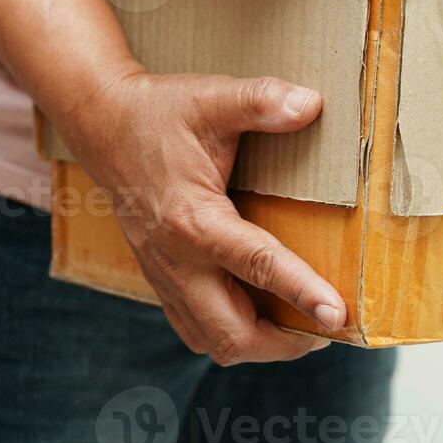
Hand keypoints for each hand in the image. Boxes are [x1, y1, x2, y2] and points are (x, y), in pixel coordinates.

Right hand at [59, 67, 345, 364]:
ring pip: (213, 341)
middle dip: (286, 342)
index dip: (302, 291)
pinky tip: (261, 314)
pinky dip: (233, 333)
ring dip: (260, 344)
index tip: (338, 314)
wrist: (104, 125)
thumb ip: (261, 100)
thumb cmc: (160, 113)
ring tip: (303, 327)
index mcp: (194, 219)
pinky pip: (197, 329)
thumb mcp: (212, 98)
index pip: (257, 265)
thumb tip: (312, 103)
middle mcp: (177, 261)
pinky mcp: (162, 279)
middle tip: (331, 324)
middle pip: (233, 333)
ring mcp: (166, 276)